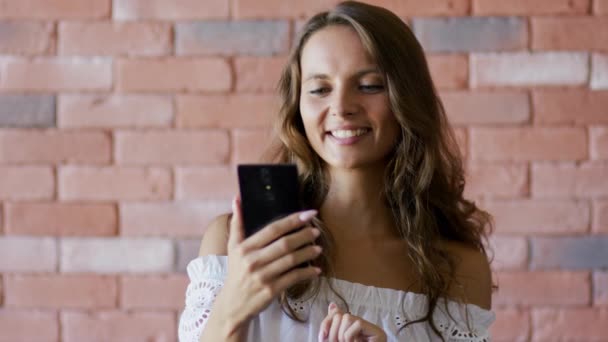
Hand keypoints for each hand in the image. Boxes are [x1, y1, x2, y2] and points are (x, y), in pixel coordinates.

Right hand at [218, 197, 322, 326]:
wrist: (233, 305)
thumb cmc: (236, 272)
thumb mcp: (233, 248)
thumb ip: (237, 223)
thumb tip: (237, 199)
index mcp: (245, 248)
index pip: (273, 229)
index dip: (293, 220)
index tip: (309, 214)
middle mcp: (253, 261)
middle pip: (285, 244)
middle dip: (304, 236)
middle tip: (316, 231)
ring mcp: (262, 277)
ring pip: (291, 260)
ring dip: (308, 253)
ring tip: (318, 248)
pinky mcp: (271, 291)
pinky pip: (293, 278)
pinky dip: (306, 273)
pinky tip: (315, 270)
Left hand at [318, 302, 386, 341]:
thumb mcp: (340, 340)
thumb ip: (333, 327)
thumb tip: (332, 305)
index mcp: (350, 328)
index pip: (335, 314)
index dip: (326, 323)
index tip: (321, 337)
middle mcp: (361, 324)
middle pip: (339, 315)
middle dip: (333, 332)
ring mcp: (370, 327)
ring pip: (346, 317)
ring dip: (342, 336)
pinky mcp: (376, 330)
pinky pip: (356, 324)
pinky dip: (350, 336)